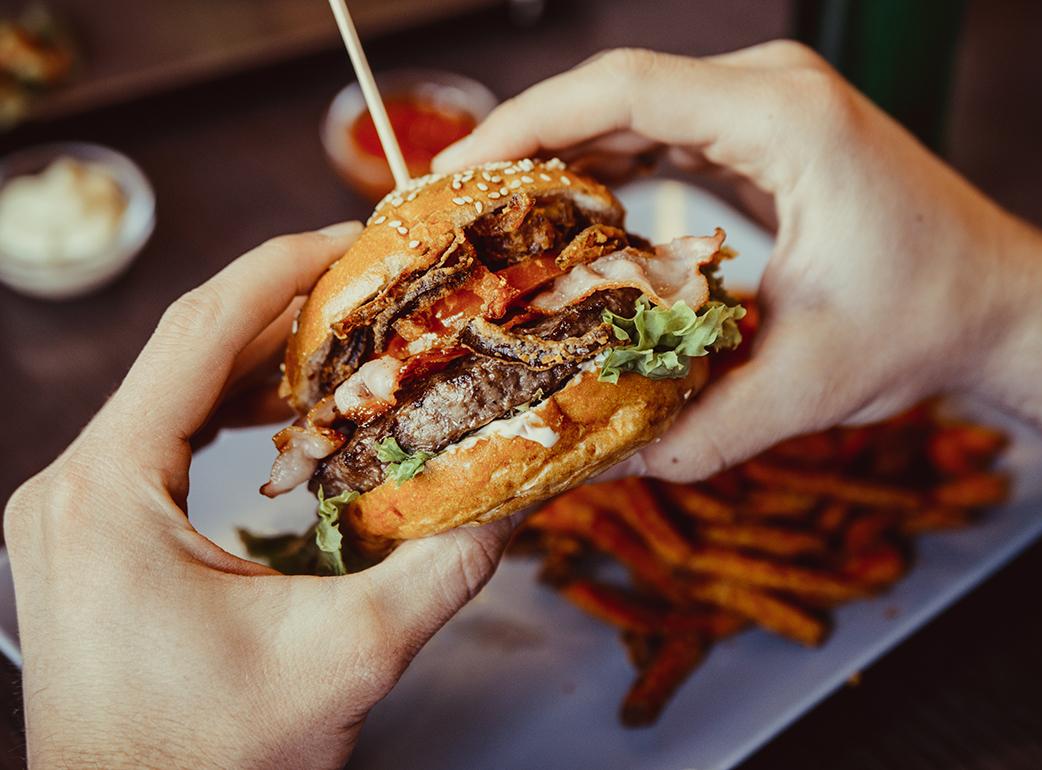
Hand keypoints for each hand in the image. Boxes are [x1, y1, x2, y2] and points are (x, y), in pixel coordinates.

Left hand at [3, 223, 516, 769]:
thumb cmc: (212, 760)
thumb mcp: (346, 659)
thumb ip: (444, 571)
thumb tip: (519, 498)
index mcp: (109, 492)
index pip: (197, 333)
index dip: (282, 271)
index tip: (353, 238)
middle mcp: (71, 486)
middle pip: (184, 352)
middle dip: (283, 309)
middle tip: (371, 286)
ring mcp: (71, 510)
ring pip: (170, 392)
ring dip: (258, 360)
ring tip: (344, 340)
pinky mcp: (87, 534)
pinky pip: (160, 437)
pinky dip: (228, 410)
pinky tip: (284, 413)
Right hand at [435, 44, 1041, 474]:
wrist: (995, 303)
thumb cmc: (926, 322)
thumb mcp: (804, 387)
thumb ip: (691, 429)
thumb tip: (589, 464)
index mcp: (785, 120)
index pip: (625, 91)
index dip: (528, 124)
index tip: (458, 175)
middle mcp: (772, 90)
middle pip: (615, 93)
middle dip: (526, 145)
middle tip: (454, 210)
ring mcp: (767, 105)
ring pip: (632, 110)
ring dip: (559, 156)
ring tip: (490, 217)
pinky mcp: (761, 133)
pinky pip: (661, 133)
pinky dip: (604, 168)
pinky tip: (563, 217)